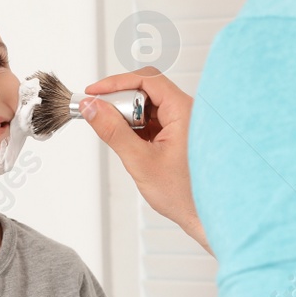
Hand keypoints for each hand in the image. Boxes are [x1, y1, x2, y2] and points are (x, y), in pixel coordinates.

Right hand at [81, 68, 207, 251]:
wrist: (203, 216)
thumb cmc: (184, 195)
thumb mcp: (140, 161)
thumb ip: (112, 131)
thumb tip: (91, 108)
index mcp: (184, 111)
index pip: (147, 80)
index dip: (116, 83)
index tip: (93, 93)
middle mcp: (186, 112)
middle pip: (146, 90)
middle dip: (120, 102)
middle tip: (101, 117)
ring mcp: (182, 123)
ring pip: (146, 106)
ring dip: (127, 118)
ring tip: (120, 139)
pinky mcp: (176, 133)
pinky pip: (152, 120)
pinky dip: (135, 129)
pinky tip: (130, 144)